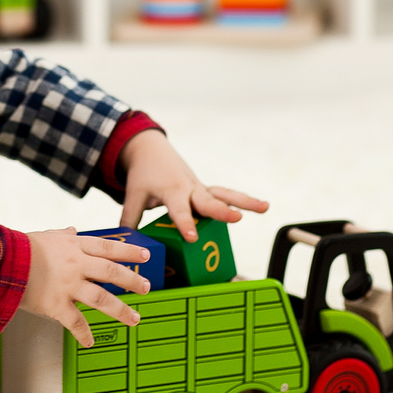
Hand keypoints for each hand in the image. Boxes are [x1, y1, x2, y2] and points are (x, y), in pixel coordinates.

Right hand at [19, 228, 151, 346]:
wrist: (0, 263)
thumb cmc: (20, 248)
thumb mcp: (45, 236)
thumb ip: (62, 234)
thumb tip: (73, 229)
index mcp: (73, 246)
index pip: (108, 247)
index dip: (129, 251)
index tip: (145, 256)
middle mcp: (75, 265)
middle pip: (111, 272)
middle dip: (132, 280)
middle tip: (147, 287)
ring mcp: (67, 286)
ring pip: (101, 298)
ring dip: (120, 310)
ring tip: (134, 319)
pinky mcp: (56, 305)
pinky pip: (75, 322)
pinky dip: (84, 334)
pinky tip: (90, 341)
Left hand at [118, 130, 267, 241]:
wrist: (151, 150)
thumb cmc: (143, 175)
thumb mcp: (133, 195)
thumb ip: (130, 219)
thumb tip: (126, 242)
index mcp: (171, 190)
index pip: (178, 210)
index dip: (185, 224)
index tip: (191, 238)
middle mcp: (189, 188)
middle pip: (207, 201)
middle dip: (222, 211)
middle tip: (237, 218)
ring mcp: (200, 188)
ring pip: (224, 194)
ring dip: (245, 200)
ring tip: (265, 207)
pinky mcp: (206, 190)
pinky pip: (226, 195)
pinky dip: (244, 200)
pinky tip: (263, 206)